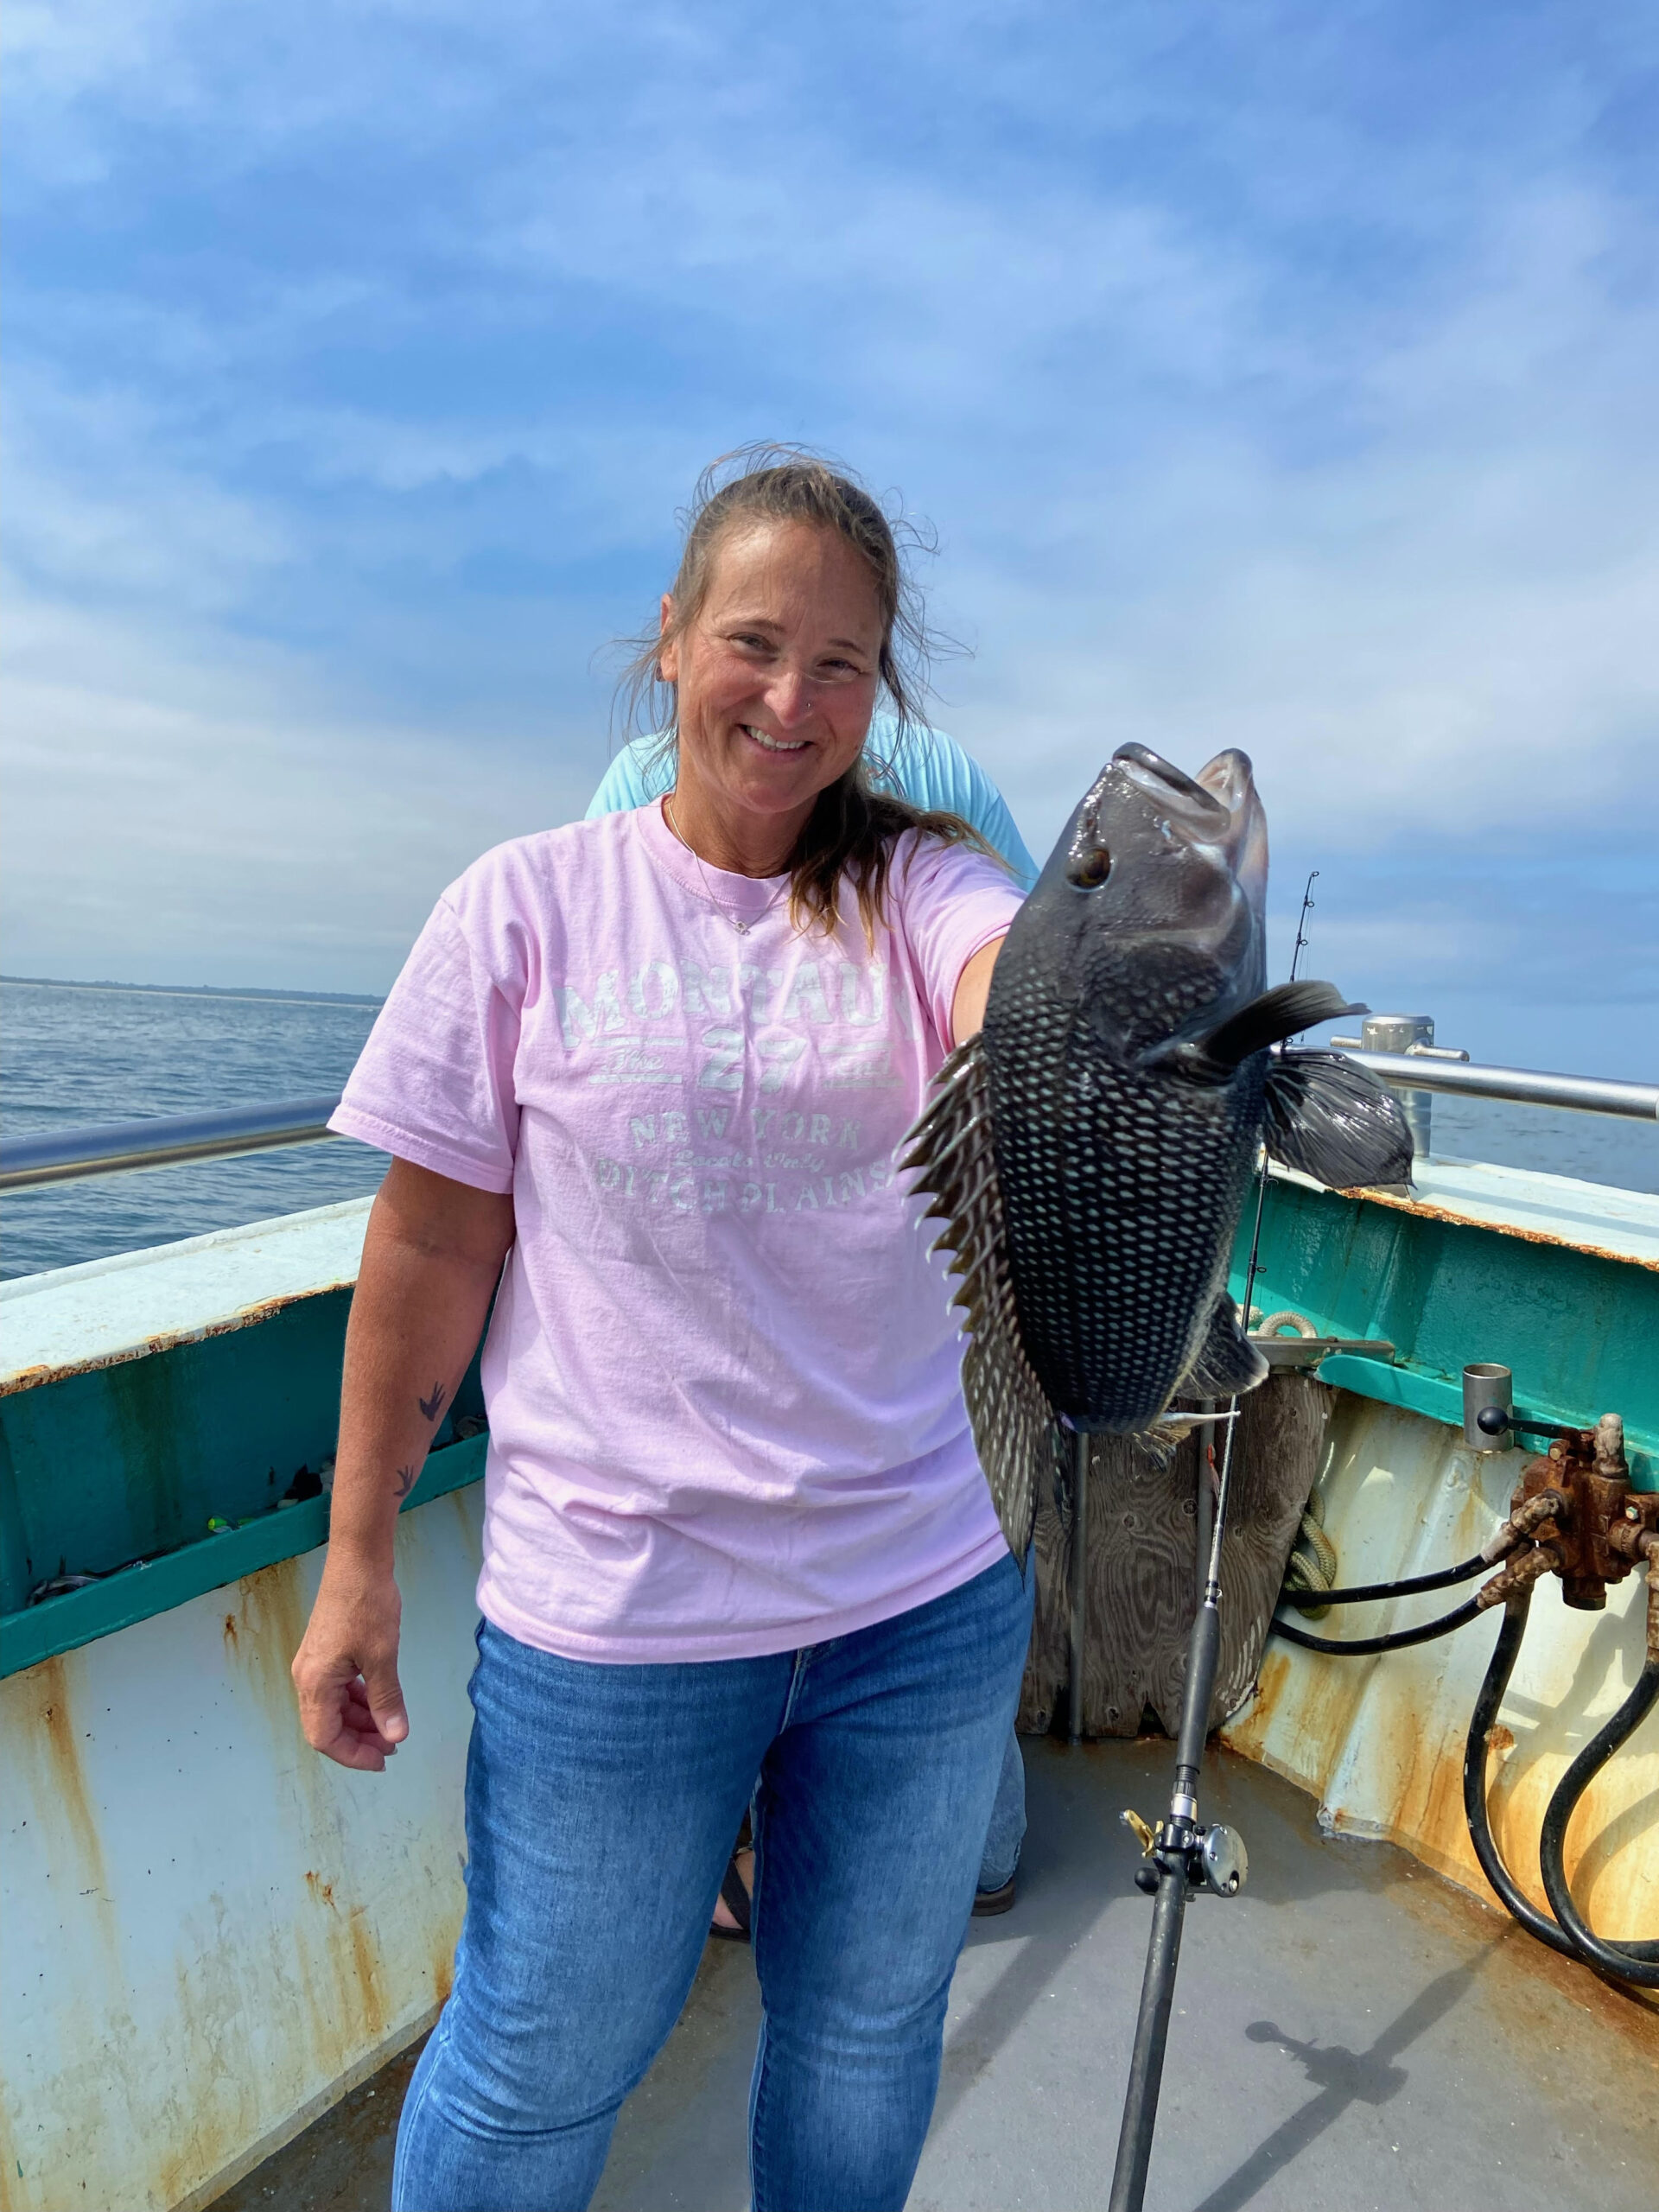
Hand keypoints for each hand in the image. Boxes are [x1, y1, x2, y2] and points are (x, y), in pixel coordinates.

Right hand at [291, 1559, 408, 1770]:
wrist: (358, 1562)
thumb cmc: (368, 1607)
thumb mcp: (383, 1657)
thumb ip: (387, 1699)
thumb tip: (396, 1737)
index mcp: (314, 1684)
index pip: (325, 1738)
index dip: (353, 1755)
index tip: (384, 1759)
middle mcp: (306, 1678)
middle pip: (326, 1726)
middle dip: (359, 1740)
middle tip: (393, 1744)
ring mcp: (314, 1665)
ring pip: (333, 1708)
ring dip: (360, 1720)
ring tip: (390, 1725)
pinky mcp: (325, 1653)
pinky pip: (337, 1689)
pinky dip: (358, 1700)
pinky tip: (380, 1699)